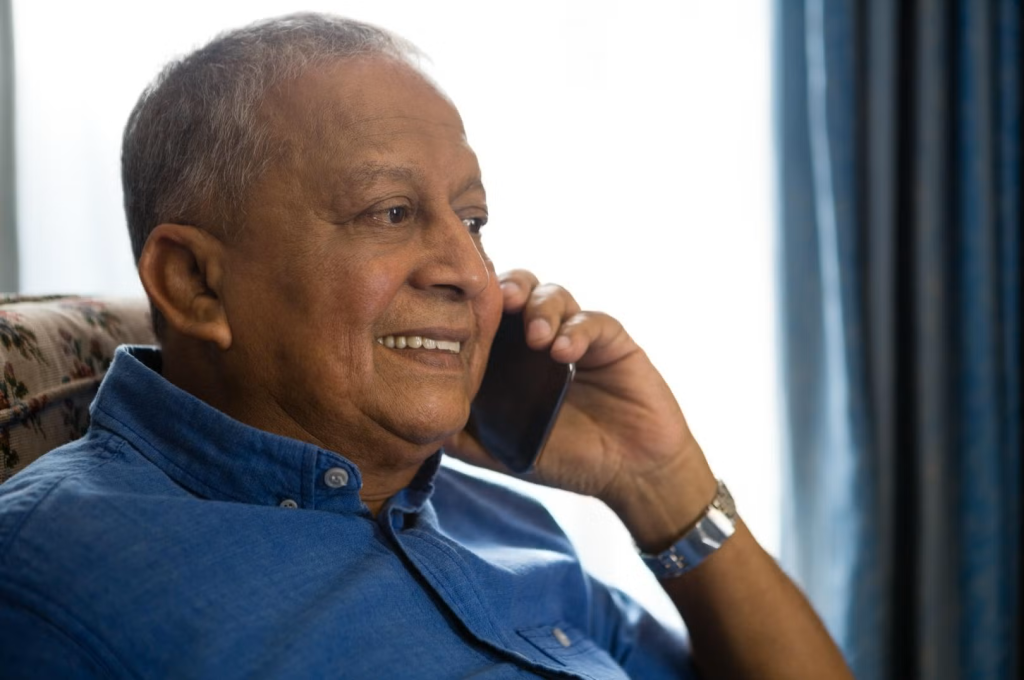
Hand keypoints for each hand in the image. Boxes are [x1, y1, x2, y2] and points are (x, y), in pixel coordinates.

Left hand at [445, 270, 717, 546]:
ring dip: (541, 308)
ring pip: (553, 294)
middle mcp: (540, 338)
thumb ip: (462, 437)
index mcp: (511, 357)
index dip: (472, 305)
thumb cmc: (567, 458)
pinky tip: (564, 352)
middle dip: (507, 288)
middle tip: (500, 301)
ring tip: (536, 337)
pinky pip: (592, 320)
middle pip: (518, 288)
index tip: (456, 310)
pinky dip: (576, 330)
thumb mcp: (503, 452)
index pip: (487, 315)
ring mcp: (577, 334)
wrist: (630, 473)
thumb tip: (416, 423)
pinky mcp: (612, 340)